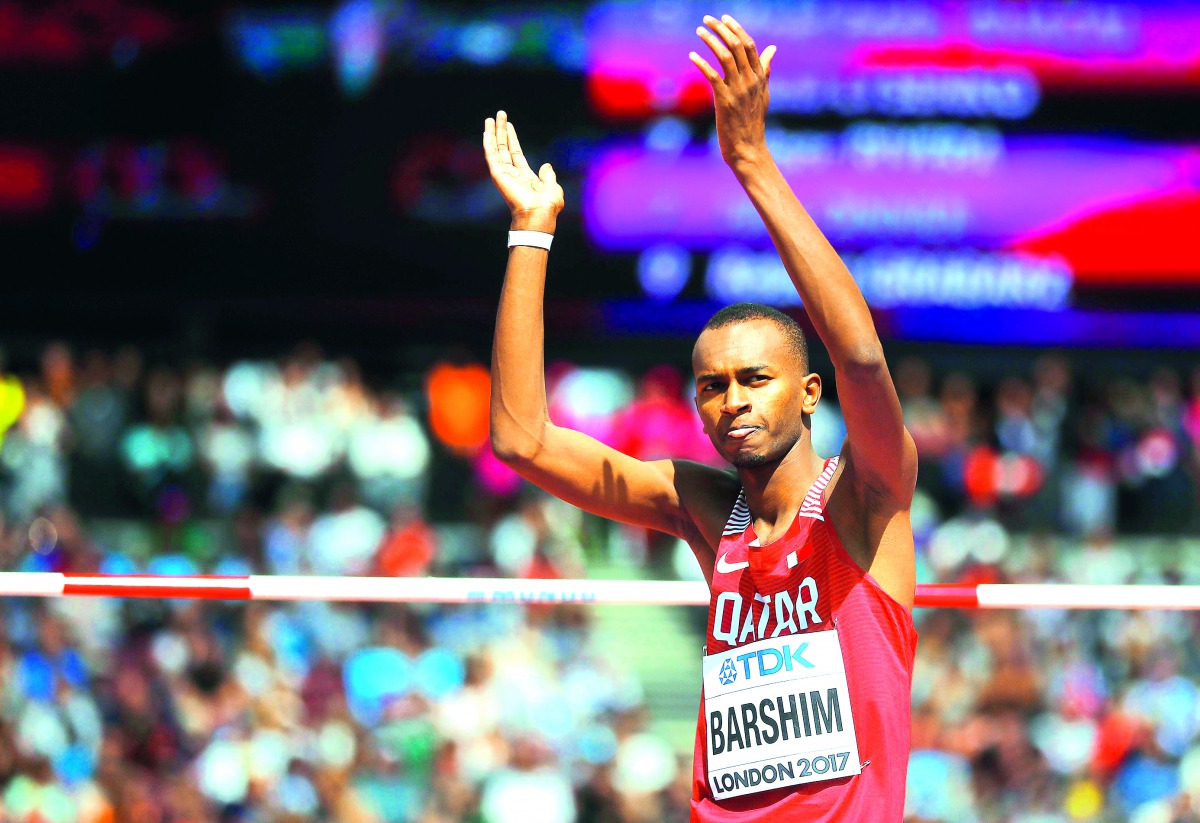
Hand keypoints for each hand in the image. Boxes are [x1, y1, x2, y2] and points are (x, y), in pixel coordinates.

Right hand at [483, 111, 563, 230]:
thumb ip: (549, 176)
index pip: (515, 154)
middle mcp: (512, 174)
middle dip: (502, 131)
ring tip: (491, 118)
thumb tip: (546, 166)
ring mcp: (504, 174)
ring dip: (493, 133)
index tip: (509, 126)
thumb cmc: (548, 205)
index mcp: (525, 177)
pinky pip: (492, 157)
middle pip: (504, 148)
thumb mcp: (553, 187)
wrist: (539, 213)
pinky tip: (487, 132)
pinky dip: (488, 144)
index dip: (512, 139)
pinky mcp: (498, 175)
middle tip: (499, 115)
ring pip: (496, 150)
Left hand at [689, 14, 775, 168]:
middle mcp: (750, 80)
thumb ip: (765, 70)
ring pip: (726, 56)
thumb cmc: (753, 121)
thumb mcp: (763, 93)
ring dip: (711, 40)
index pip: (749, 45)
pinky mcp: (725, 101)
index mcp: (759, 77)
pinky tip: (692, 55)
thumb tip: (772, 49)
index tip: (724, 18)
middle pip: (737, 46)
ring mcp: (738, 90)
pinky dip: (701, 63)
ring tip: (699, 31)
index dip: (736, 29)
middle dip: (721, 29)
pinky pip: (712, 76)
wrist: (748, 148)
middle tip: (707, 19)